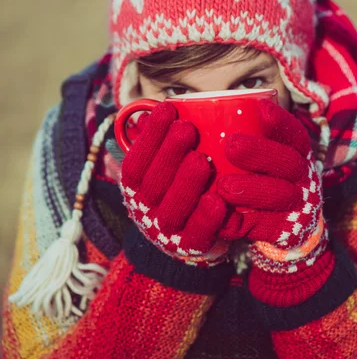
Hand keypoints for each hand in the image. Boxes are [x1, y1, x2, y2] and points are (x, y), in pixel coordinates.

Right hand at [120, 102, 230, 266]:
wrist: (187, 241)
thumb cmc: (178, 189)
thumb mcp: (165, 166)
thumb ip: (159, 142)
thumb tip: (149, 111)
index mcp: (136, 189)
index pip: (135, 162)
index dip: (149, 136)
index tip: (167, 109)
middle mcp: (146, 211)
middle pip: (152, 185)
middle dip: (169, 154)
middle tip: (187, 129)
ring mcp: (168, 233)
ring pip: (172, 211)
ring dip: (185, 184)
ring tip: (202, 160)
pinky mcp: (192, 249)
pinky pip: (197, 237)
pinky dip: (206, 219)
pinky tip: (218, 201)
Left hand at [217, 100, 333, 304]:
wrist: (291, 232)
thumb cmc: (265, 181)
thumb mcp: (264, 158)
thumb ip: (244, 139)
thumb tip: (196, 109)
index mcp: (296, 154)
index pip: (295, 134)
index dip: (281, 122)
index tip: (262, 109)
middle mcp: (302, 177)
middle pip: (289, 162)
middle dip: (261, 152)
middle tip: (231, 145)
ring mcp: (297, 205)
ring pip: (280, 195)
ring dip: (252, 189)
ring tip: (223, 186)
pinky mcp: (285, 232)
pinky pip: (264, 227)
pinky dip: (242, 222)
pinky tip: (221, 216)